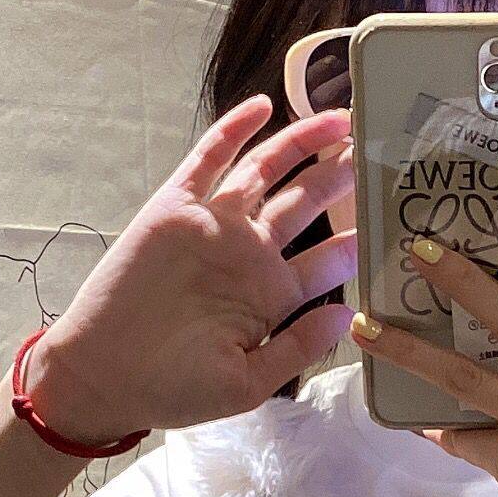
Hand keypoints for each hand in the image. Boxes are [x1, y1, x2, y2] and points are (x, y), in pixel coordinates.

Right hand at [25, 96, 357, 442]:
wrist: (102, 376)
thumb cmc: (172, 389)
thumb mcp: (247, 384)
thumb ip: (297, 349)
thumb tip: (347, 317)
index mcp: (270, 295)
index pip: (328, 260)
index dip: (360, 237)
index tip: (395, 216)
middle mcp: (247, 253)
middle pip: (305, 204)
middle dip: (340, 177)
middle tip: (375, 149)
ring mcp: (212, 225)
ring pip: (266, 171)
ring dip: (303, 144)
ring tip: (341, 120)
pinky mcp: (174, 206)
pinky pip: (209, 158)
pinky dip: (235, 131)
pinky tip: (263, 107)